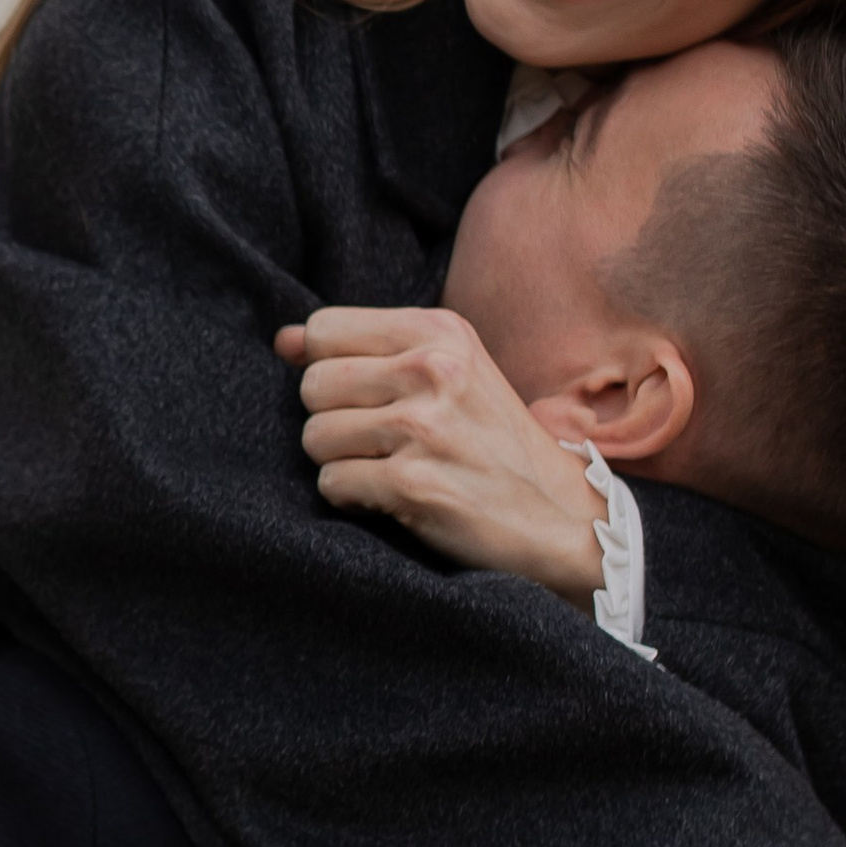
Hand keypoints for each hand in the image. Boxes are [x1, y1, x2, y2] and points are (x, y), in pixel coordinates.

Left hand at [273, 306, 602, 606]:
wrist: (563, 517)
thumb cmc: (494, 442)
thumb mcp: (448, 372)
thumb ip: (364, 349)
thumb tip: (282, 339)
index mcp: (438, 331)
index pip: (323, 329)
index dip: (330, 368)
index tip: (365, 397)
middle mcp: (431, 370)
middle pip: (312, 385)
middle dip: (332, 419)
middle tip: (380, 441)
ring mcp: (423, 427)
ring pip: (315, 437)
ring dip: (342, 462)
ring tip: (390, 468)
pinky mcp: (414, 484)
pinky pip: (333, 484)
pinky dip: (354, 498)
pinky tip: (395, 497)